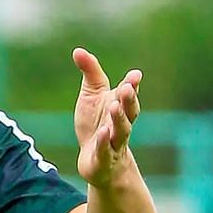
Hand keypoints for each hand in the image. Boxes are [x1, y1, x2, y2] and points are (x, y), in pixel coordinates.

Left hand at [72, 47, 141, 188]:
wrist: (95, 161)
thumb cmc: (95, 124)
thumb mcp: (92, 96)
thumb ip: (90, 73)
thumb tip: (78, 50)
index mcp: (121, 108)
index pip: (128, 96)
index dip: (132, 86)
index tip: (134, 75)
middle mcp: (120, 125)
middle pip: (128, 112)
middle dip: (128, 100)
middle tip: (126, 88)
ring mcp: (113, 143)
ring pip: (121, 132)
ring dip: (118, 119)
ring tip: (113, 106)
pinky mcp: (103, 160)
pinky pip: (105, 151)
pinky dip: (104, 143)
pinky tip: (102, 132)